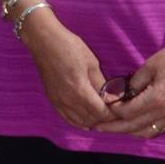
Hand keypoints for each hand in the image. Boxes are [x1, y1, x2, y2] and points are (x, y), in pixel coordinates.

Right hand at [21, 14, 115, 129]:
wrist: (44, 41)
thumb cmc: (69, 47)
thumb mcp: (92, 63)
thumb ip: (101, 84)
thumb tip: (111, 98)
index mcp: (80, 90)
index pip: (101, 112)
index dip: (112, 113)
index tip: (120, 108)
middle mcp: (68, 101)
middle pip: (91, 120)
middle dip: (104, 117)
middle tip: (113, 110)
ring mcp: (58, 102)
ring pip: (79, 122)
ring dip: (92, 121)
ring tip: (102, 114)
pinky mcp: (52, 100)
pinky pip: (67, 118)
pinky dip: (78, 121)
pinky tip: (86, 120)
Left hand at [94, 34, 164, 138]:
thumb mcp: (150, 65)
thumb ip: (133, 82)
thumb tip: (118, 93)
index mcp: (156, 99)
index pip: (127, 112)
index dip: (112, 110)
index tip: (102, 105)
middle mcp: (164, 112)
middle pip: (133, 127)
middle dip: (114, 128)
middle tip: (98, 127)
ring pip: (145, 132)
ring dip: (128, 132)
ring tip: (114, 127)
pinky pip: (156, 130)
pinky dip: (142, 130)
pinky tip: (133, 126)